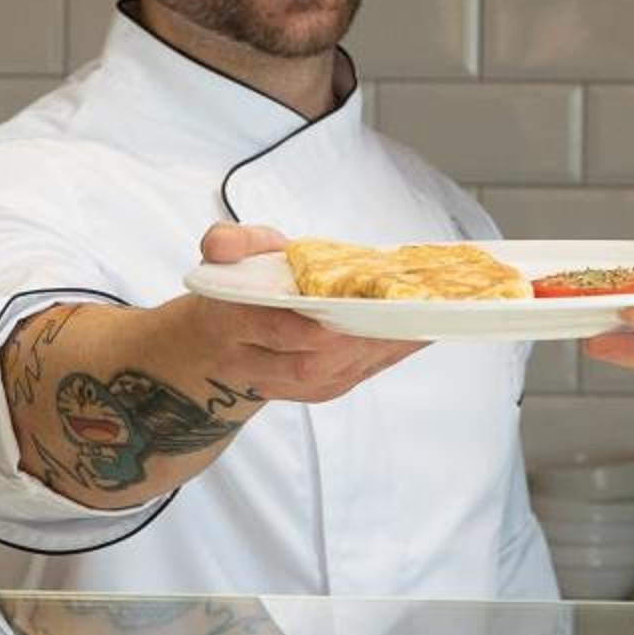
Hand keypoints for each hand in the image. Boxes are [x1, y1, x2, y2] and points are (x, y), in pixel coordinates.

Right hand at [187, 220, 425, 402]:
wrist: (217, 338)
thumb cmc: (236, 285)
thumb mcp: (232, 252)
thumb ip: (232, 241)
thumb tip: (220, 246)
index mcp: (228, 321)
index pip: (274, 328)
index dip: (315, 325)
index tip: (355, 306)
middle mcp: (249, 361)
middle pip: (309, 362)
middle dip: (358, 341)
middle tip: (400, 315)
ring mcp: (278, 384)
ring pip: (330, 378)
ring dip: (376, 353)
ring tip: (416, 324)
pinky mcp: (306, 393)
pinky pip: (344, 382)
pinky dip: (380, 360)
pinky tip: (410, 338)